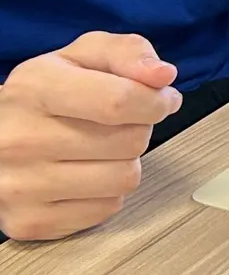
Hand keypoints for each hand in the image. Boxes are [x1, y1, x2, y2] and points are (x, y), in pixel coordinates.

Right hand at [0, 32, 179, 240]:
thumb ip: (129, 53)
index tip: (162, 100)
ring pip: (124, 179)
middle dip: (139, 129)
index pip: (119, 101)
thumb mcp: (84, 56)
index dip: (156, 102)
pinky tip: (83, 174)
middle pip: (130, 141)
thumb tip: (163, 76)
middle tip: (117, 124)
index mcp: (35, 89)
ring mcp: (20, 186)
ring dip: (126, 162)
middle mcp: (20, 139)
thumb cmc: (47, 93)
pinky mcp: (29, 222)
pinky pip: (106, 210)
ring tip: (100, 149)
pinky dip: (107, 192)